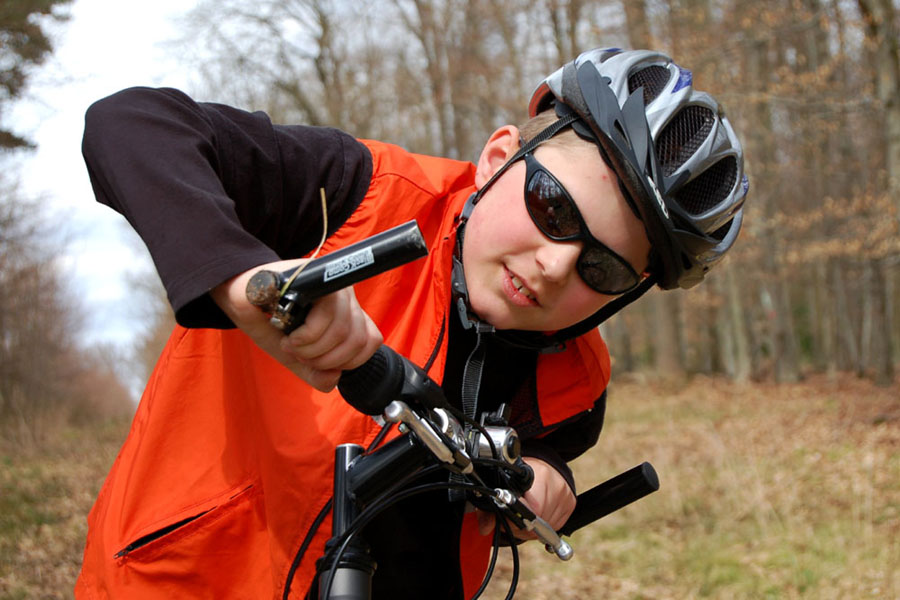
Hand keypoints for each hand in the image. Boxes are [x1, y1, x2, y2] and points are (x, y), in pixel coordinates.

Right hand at [211, 260, 382, 391]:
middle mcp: (346, 297)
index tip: (319, 361)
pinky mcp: (317, 277)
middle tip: (299, 354)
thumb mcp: (296, 356)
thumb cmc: (269, 323)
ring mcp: (333, 285)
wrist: (240, 297)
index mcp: (348, 313)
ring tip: (291, 345)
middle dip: (324, 359)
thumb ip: (317, 372)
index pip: (371, 341)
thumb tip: (334, 379)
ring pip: (343, 330)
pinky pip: (328, 314)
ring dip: (312, 349)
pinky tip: (291, 335)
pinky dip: (308, 336)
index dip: (347, 361)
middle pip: (358, 339)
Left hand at [476, 457, 575, 539]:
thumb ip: (488, 507)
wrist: (543, 463)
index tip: (508, 518)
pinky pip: (556, 526)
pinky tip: (538, 513)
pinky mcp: (571, 503)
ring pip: (547, 527)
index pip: (531, 510)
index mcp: (538, 475)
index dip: (517, 519)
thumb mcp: (501, 484)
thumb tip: (484, 527)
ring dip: (533, 527)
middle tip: (514, 516)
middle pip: (539, 521)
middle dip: (523, 525)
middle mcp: (556, 484)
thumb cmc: (519, 476)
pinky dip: (544, 525)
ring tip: (525, 513)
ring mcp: (566, 494)